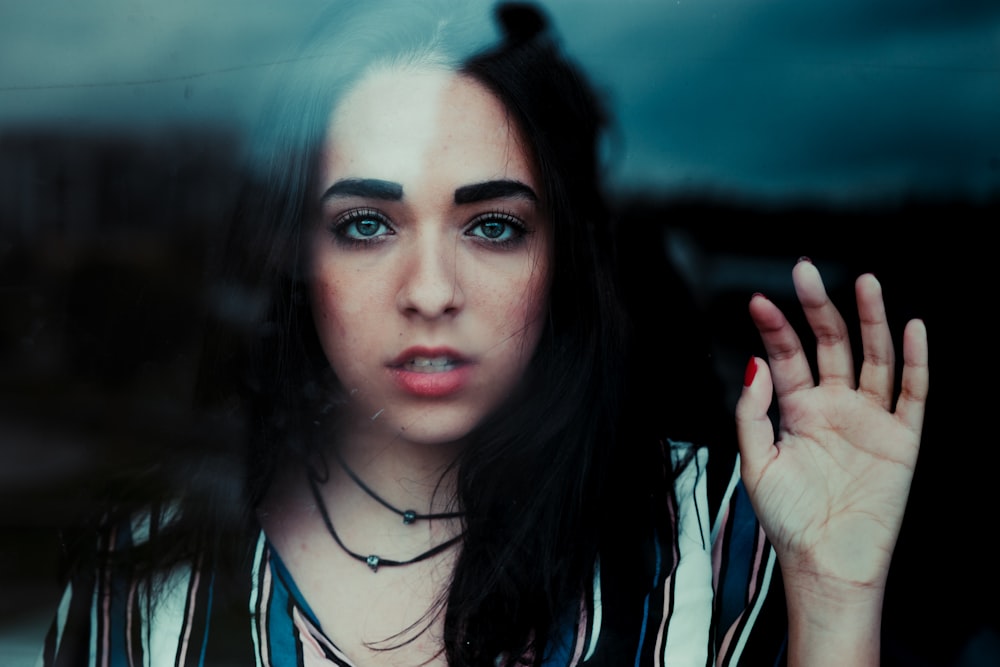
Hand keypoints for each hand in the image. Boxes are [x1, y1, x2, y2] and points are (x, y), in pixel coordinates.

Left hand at [735, 259, 927, 597]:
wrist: (825, 565)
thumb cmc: (787, 520)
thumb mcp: (757, 463)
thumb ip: (752, 412)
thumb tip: (753, 362)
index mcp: (797, 410)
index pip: (787, 356)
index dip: (774, 328)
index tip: (758, 300)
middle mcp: (834, 407)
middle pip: (830, 345)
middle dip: (818, 307)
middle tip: (805, 270)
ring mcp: (869, 420)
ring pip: (873, 358)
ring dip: (870, 320)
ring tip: (863, 281)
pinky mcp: (902, 439)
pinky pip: (913, 394)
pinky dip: (915, 361)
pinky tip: (912, 329)